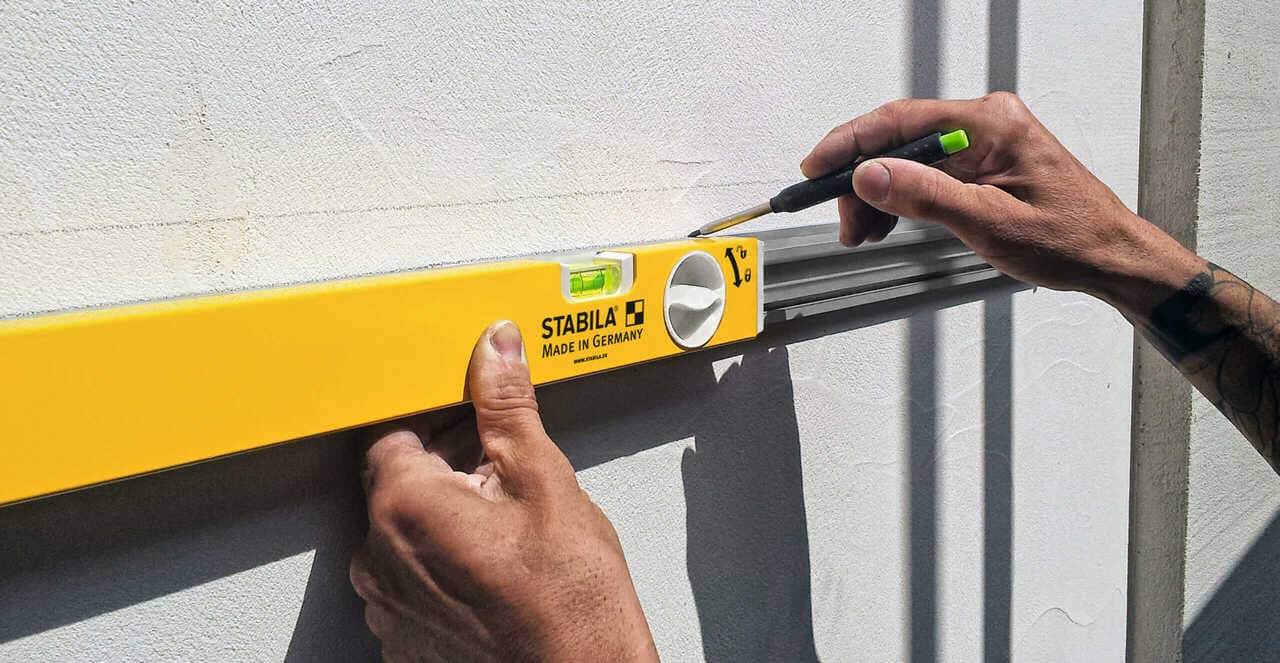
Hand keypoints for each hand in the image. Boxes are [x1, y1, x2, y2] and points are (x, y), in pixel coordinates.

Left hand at [349, 321, 657, 662]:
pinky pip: (410, 580)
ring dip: (443, 517)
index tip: (470, 418)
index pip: (393, 428)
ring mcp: (388, 604)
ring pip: (405, 532)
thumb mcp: (546, 480)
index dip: (436, 416)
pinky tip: (492, 566)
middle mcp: (380, 557)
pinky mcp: (403, 638)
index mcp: (406, 505)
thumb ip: (508, 406)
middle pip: (398, 481)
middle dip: (447, 466)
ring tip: (505, 527)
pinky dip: (441, 565)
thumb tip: (496, 350)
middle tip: (504, 473)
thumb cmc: (571, 599)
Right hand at [800, 93, 1200, 312]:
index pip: (900, 120)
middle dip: (862, 180)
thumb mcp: (988, 221)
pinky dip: (902, 198)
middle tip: (843, 220)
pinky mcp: (984, 163)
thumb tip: (871, 175)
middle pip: (899, 139)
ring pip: (908, 159)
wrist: (1109, 257)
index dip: (850, 144)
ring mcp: (985, 141)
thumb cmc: (1069, 238)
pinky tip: (886, 223)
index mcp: (990, 123)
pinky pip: (928, 171)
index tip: (816, 167)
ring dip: (879, 194)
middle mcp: (986, 122)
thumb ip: (924, 195)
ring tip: (860, 231)